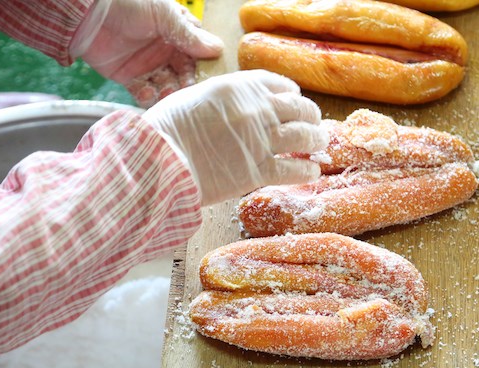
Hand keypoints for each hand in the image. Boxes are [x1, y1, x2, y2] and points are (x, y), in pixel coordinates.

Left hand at [71, 0, 223, 106]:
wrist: (88, 12)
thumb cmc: (128, 4)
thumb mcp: (164, 16)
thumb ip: (189, 35)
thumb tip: (218, 49)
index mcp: (176, 32)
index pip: (197, 53)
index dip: (202, 65)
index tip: (207, 76)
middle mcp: (164, 50)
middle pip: (183, 73)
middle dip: (186, 83)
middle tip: (188, 90)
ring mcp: (147, 64)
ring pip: (166, 85)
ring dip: (169, 93)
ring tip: (169, 96)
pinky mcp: (129, 77)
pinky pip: (144, 92)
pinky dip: (148, 97)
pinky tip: (148, 94)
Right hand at [143, 70, 328, 205]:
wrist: (159, 160)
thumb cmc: (166, 130)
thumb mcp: (195, 98)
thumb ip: (222, 100)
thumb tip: (233, 110)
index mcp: (239, 87)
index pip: (279, 84)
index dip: (291, 94)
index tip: (294, 100)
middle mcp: (255, 109)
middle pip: (298, 108)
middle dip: (310, 115)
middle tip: (314, 123)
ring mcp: (260, 140)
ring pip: (304, 136)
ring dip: (316, 140)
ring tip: (319, 144)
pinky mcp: (258, 171)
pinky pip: (295, 169)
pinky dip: (307, 170)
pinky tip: (311, 171)